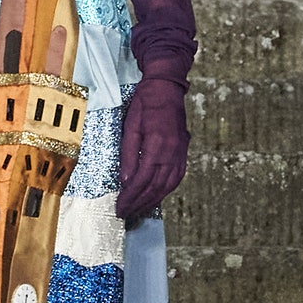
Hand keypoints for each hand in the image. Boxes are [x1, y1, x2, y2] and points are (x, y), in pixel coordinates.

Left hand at [115, 74, 188, 219]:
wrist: (167, 88)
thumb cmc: (145, 103)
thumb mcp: (131, 126)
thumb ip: (129, 155)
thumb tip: (126, 182)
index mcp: (157, 146)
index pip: (142, 180)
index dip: (131, 197)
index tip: (120, 207)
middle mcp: (172, 153)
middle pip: (155, 187)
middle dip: (140, 204)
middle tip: (126, 214)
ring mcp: (180, 153)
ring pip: (168, 186)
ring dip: (153, 201)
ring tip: (139, 211)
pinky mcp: (183, 152)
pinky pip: (176, 178)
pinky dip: (165, 191)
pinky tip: (157, 196)